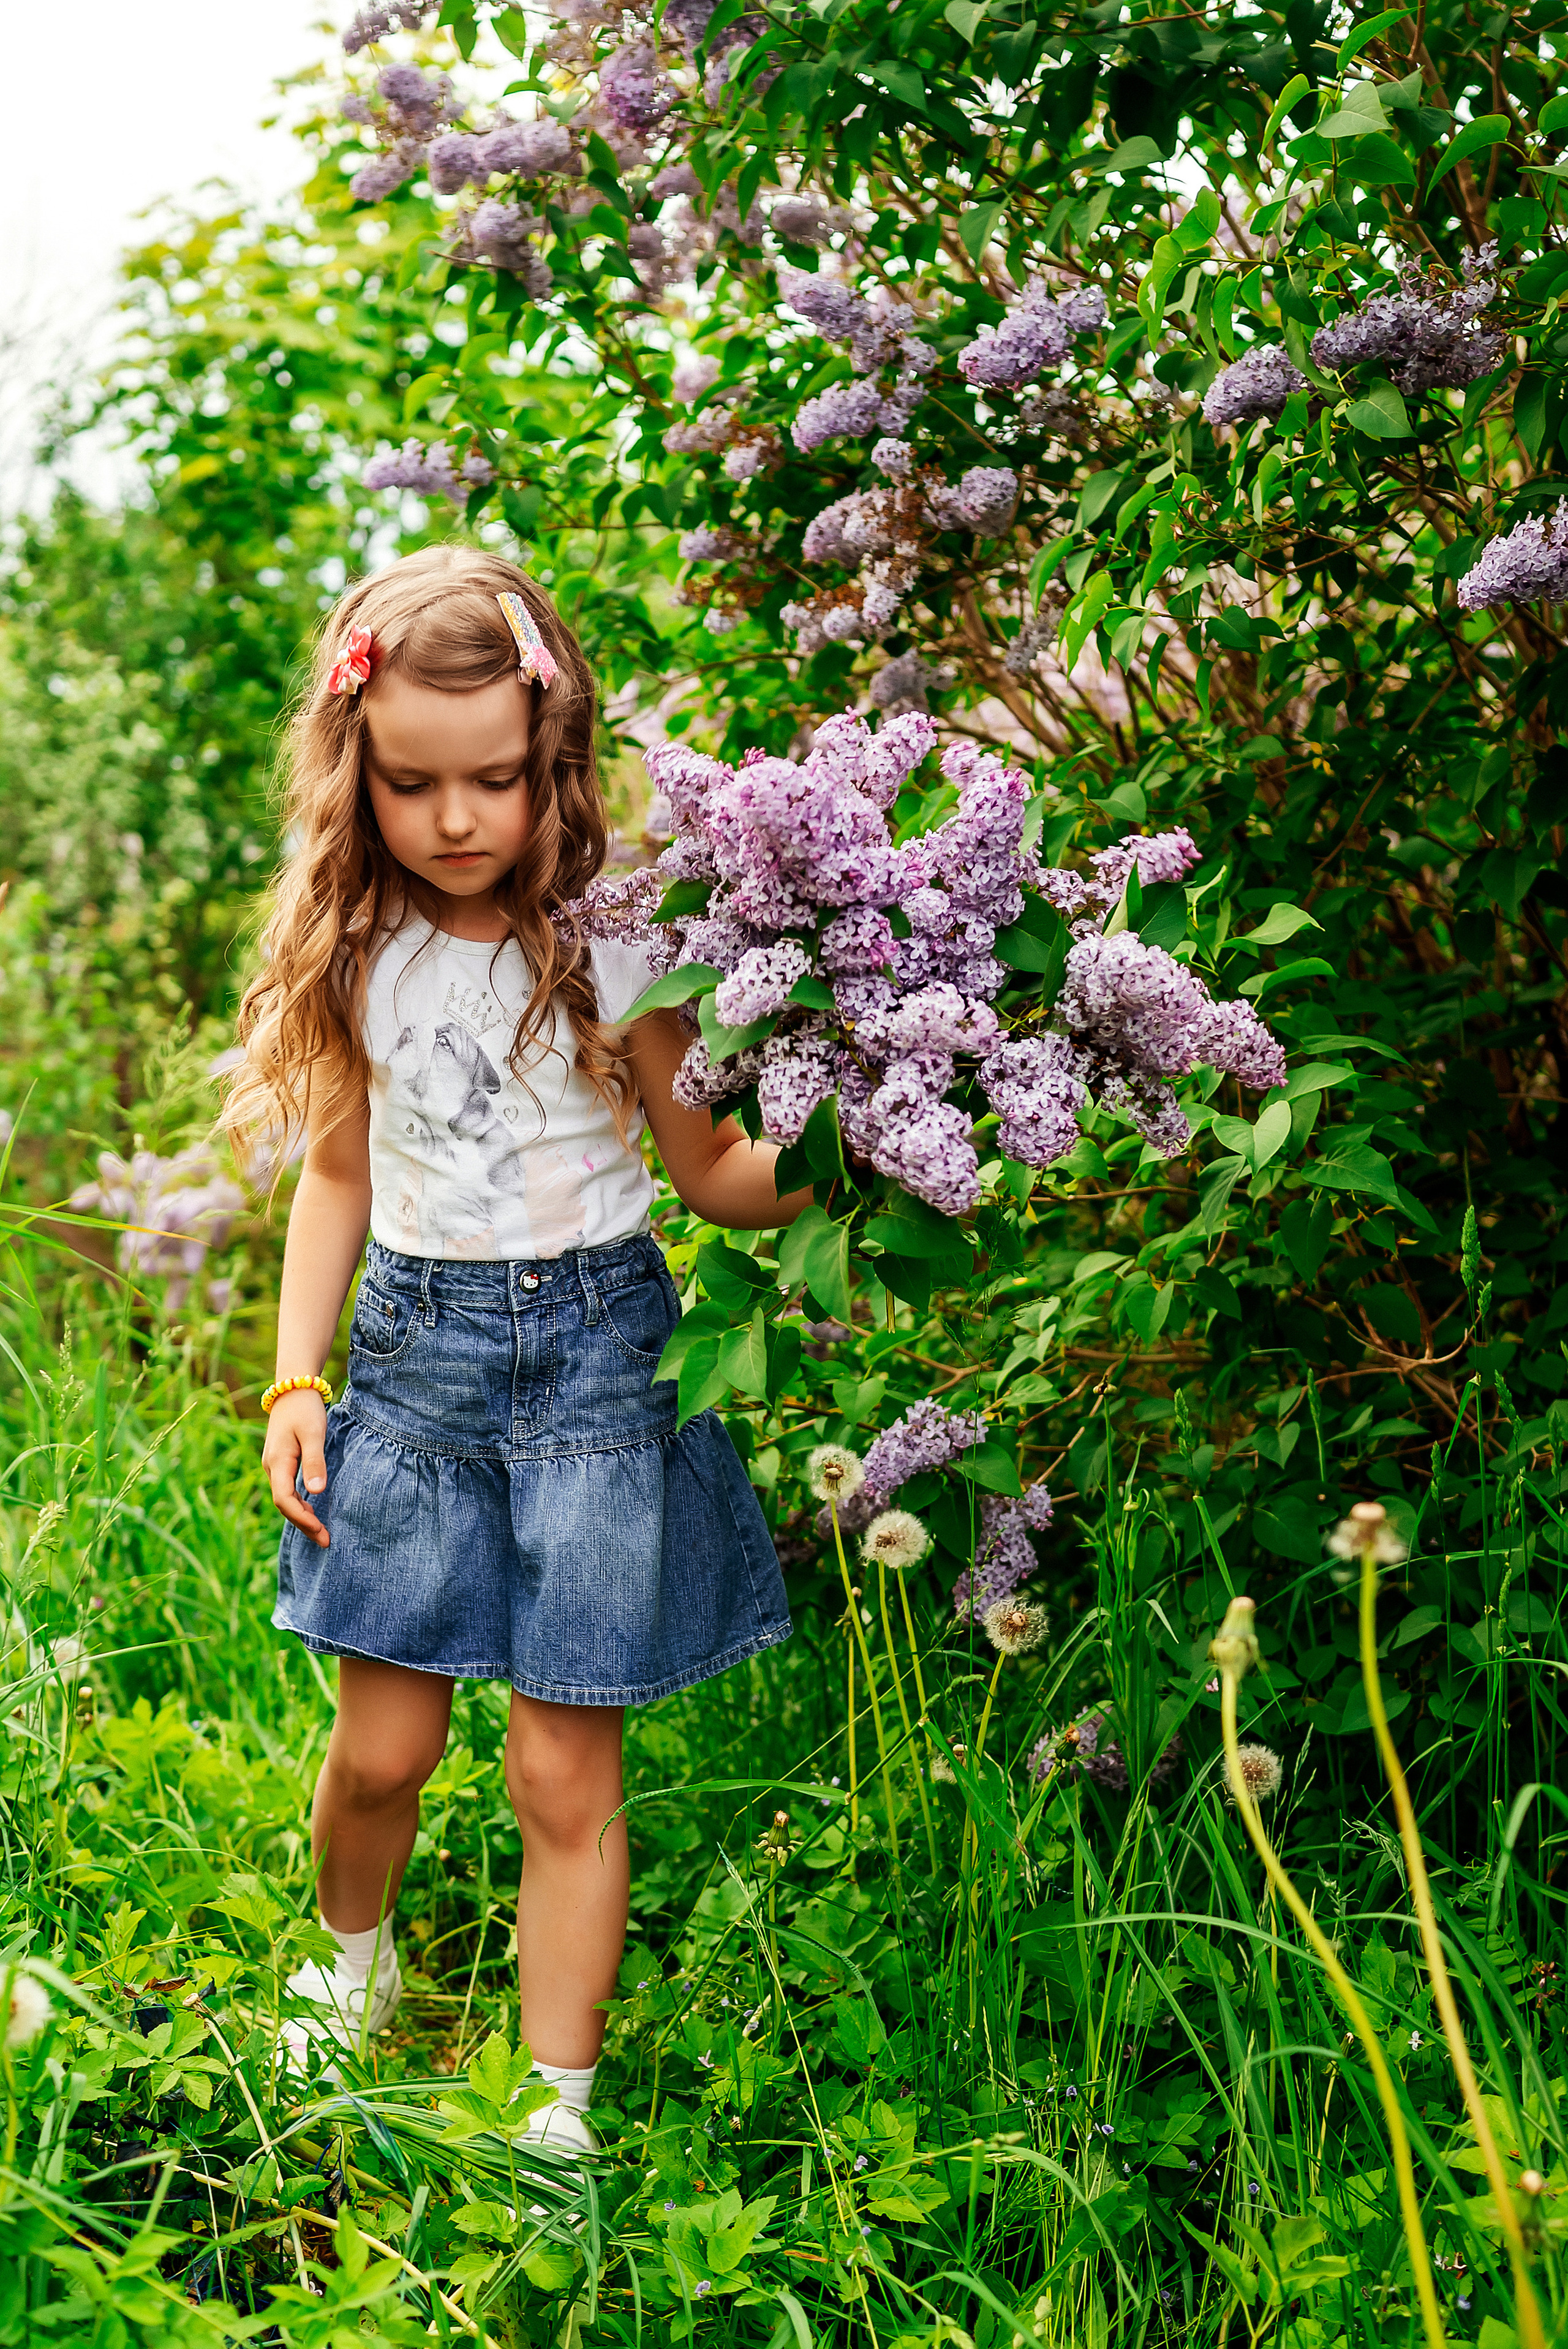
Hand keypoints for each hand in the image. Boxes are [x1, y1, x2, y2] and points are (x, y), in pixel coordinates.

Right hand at [263, 1389, 330, 1547]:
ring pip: (285, 1499)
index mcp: (278, 1462)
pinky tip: (313, 1511)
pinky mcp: (282, 1462)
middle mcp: (272, 1467)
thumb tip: (316, 1492)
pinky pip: (287, 1490)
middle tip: (325, 1541)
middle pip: (284, 1505)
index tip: (320, 1531)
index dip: (301, 1518)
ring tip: (321, 1533)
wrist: (293, 1389)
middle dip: (303, 1524)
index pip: (285, 1500)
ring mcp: (275, 1465)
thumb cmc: (305, 1410)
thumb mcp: (313, 1434)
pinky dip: (299, 1504)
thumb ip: (315, 1461)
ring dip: (302, 1516)